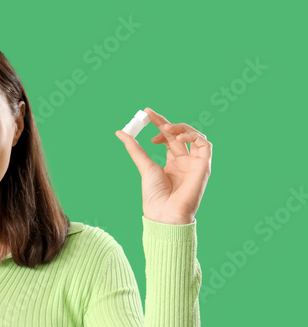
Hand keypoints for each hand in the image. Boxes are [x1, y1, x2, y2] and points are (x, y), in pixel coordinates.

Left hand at [115, 108, 211, 224]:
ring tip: (165, 128)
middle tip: (151, 116)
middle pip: (179, 135)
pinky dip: (193, 136)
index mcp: (173, 163)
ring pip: (195, 136)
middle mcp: (186, 161)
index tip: (146, 114)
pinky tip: (177, 138)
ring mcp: (195, 163)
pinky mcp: (204, 166)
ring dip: (181, 128)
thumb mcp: (144, 166)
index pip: (168, 138)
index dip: (160, 124)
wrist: (164, 212)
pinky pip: (205, 145)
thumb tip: (120, 132)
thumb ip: (134, 148)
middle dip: (166, 123)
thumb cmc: (154, 195)